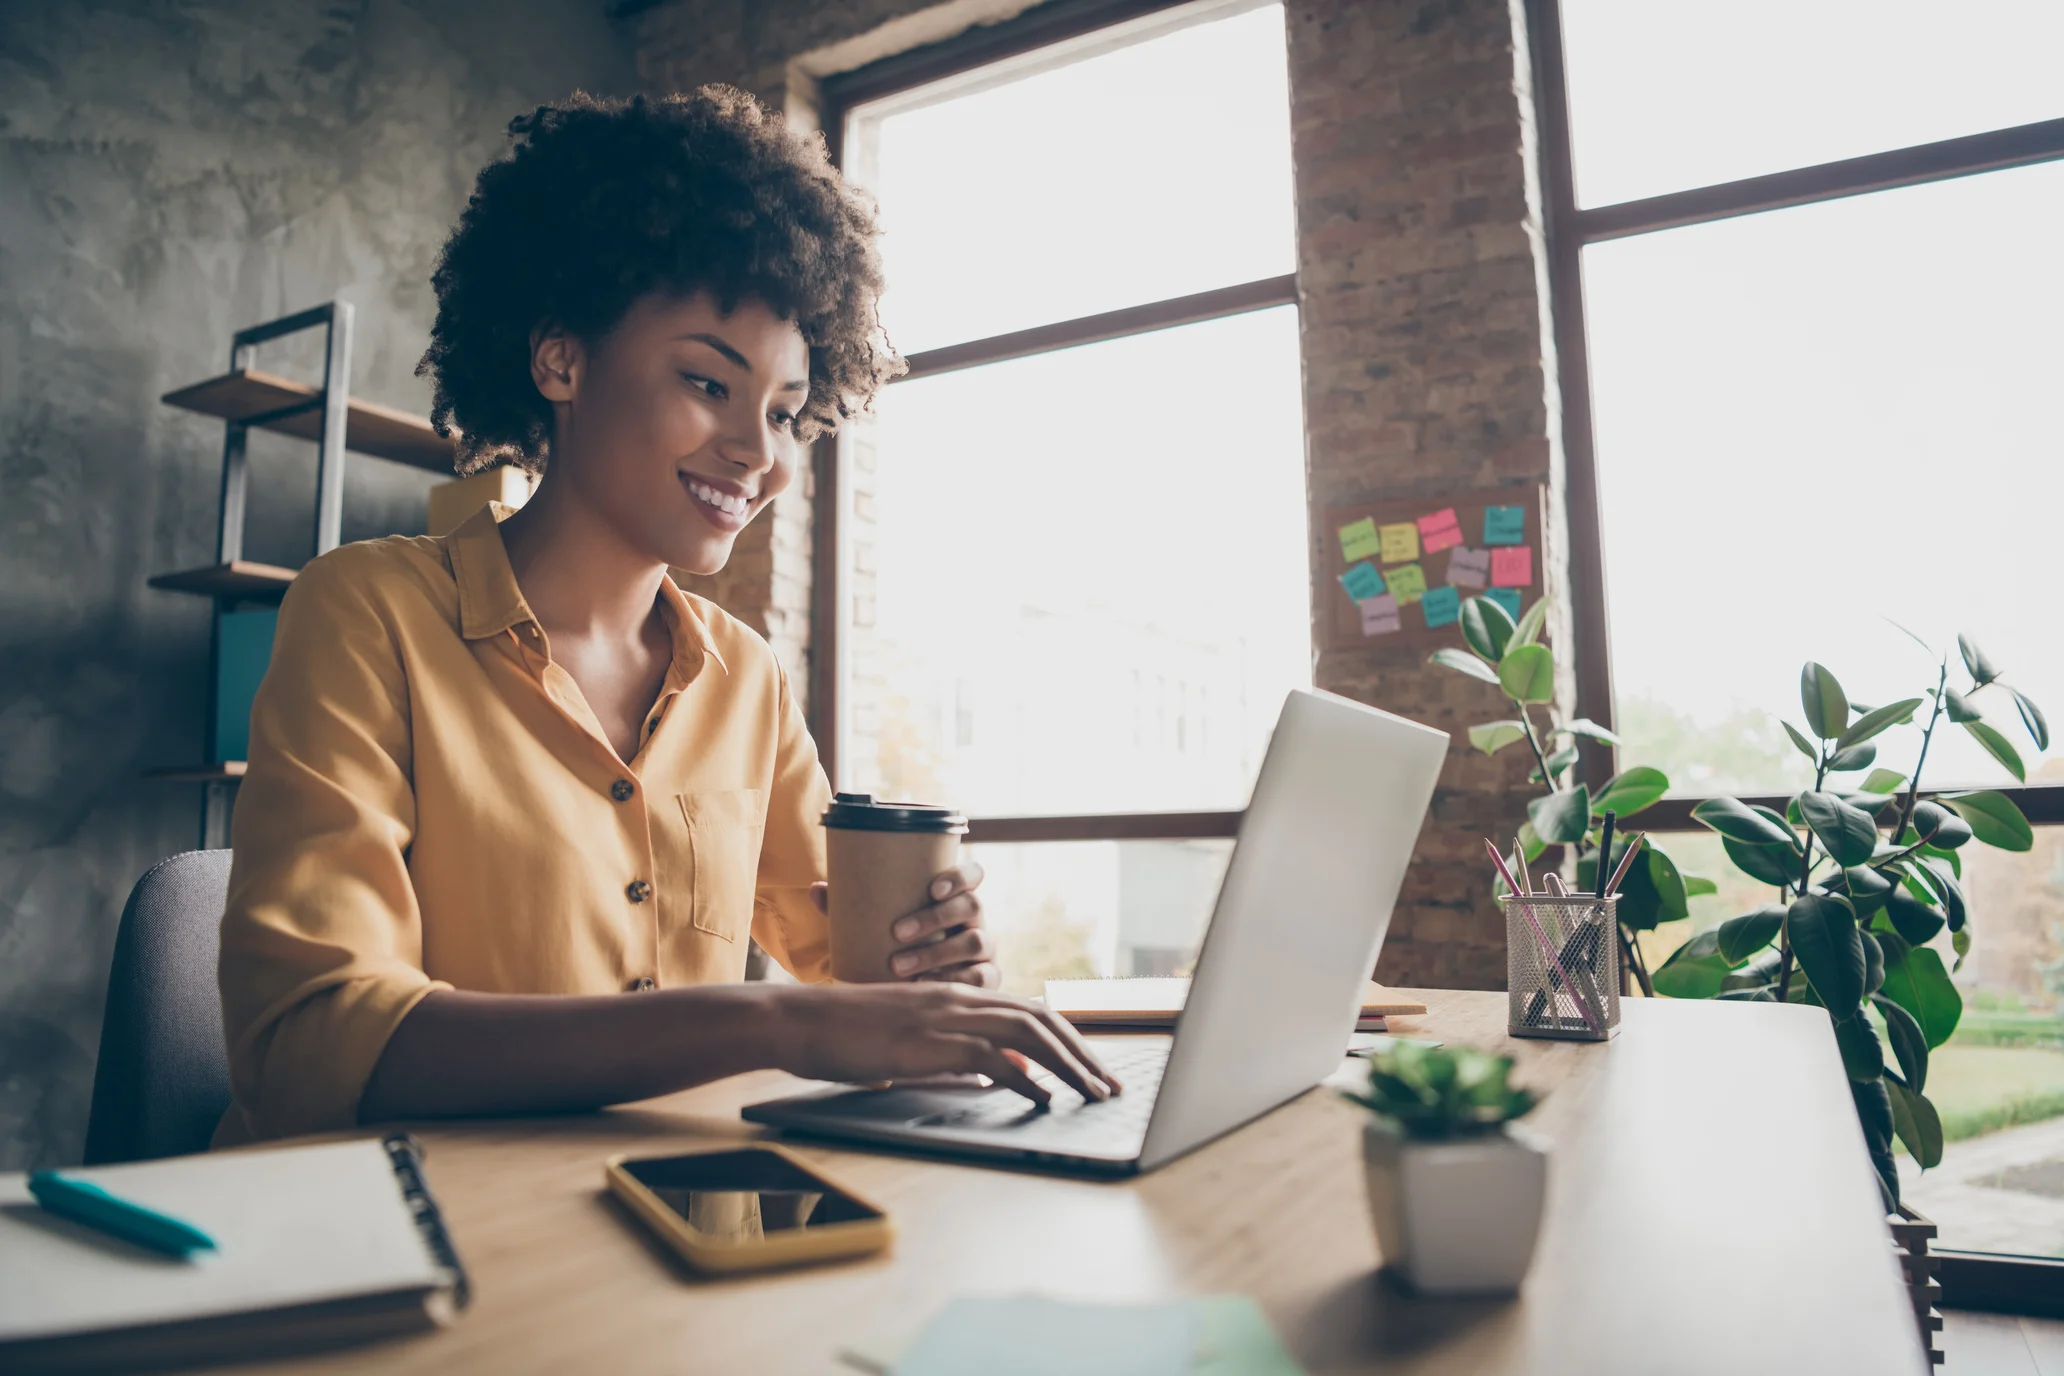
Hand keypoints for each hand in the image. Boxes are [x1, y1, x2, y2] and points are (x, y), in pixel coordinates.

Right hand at [776, 981, 1121, 1105]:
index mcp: (956, 997)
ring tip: (1091, 1094)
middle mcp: (958, 1000)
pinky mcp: (926, 1042)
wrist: (797, 1019)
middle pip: (1041, 1019)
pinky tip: (1041, 1100)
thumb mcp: (909, 1042)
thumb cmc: (844, 1034)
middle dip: (1083, 1053)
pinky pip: (989, 1057)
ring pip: (1027, 1033)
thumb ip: (955, 1055)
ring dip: (1067, 1066)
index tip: (1091, 1068)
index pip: (1029, 1011)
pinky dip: (1023, 1080)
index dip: (1068, 1039)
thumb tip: (998, 1079)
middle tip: (1109, 1085)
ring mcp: (944, 1017)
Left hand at [808, 861, 999, 988]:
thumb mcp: (879, 924)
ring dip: (936, 953)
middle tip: (896, 932)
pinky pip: (982, 978)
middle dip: (934, 917)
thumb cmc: (898, 944)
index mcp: (956, 897)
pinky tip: (925, 986)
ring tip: (899, 966)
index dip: (959, 877)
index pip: (973, 875)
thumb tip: (816, 888)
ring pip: (974, 942)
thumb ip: (851, 906)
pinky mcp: (987, 978)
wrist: (917, 986)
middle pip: (971, 906)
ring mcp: (985, 950)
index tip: (931, 888)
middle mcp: (976, 920)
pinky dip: (953, 981)